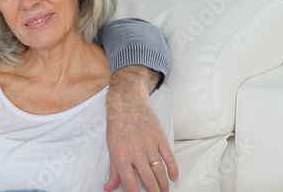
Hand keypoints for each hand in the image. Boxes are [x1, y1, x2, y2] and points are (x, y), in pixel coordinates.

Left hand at [104, 65, 178, 191]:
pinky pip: (169, 157)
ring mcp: (149, 144)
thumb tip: (109, 188)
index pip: (130, 184)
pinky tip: (173, 177)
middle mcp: (135, 152)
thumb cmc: (117, 124)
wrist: (126, 100)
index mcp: (120, 156)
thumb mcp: (111, 147)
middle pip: (148, 181)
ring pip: (159, 172)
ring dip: (163, 185)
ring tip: (164, 191)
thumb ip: (113, 170)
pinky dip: (173, 169)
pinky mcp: (159, 136)